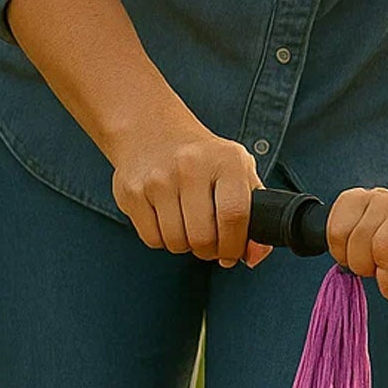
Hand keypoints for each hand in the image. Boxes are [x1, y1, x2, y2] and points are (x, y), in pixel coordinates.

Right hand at [110, 114, 270, 268]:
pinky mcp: (131, 191)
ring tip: (189, 227)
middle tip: (211, 244)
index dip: (235, 245)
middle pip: (203, 236)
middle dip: (210, 251)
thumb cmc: (205, 159)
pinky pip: (152, 239)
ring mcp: (158, 178)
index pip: (234, 215)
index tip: (233, 253)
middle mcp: (191, 166)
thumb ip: (255, 214)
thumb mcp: (239, 172)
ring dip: (186, 246)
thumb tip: (254, 256)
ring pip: (176, 242)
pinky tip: (168, 220)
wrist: (154, 131)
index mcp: (227, 160)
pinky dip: (163, 240)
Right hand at [327, 187, 387, 302]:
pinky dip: (337, 248)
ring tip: (364, 261)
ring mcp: (367, 196)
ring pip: (341, 235)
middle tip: (375, 271)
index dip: (383, 273)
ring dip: (349, 258)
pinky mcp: (348, 199)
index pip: (384, 245)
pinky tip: (350, 251)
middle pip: (360, 241)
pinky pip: (331, 228)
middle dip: (365, 267)